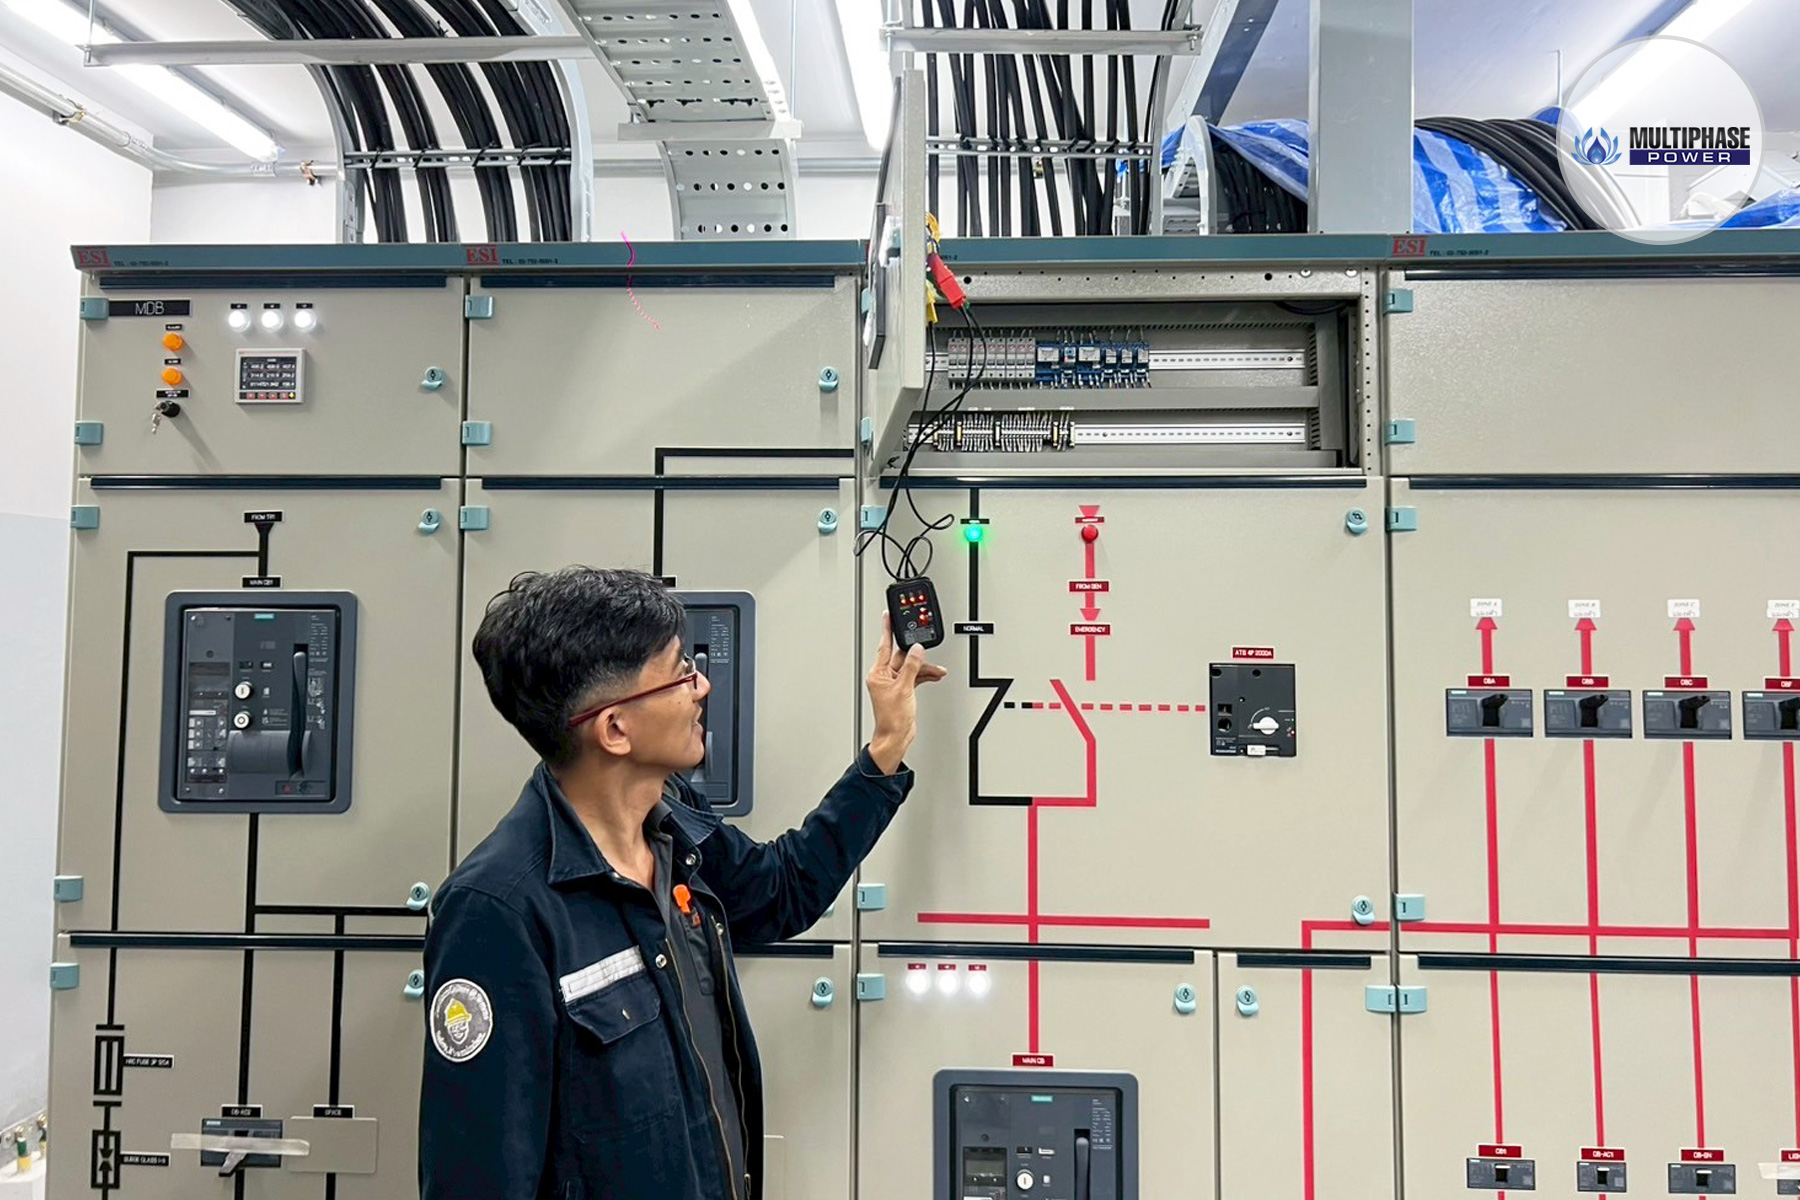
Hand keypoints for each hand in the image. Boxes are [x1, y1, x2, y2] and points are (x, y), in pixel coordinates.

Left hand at [865, 613, 948, 773]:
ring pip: (911, 667)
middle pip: (901, 656)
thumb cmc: (892, 718)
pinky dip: (925, 675)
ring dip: (924, 667)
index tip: (888, 615)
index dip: (887, 629)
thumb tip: (916, 650)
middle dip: (916, 654)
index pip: (883, 646)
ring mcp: (894, 684)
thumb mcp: (904, 688)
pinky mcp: (903, 690)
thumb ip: (911, 666)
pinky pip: (915, 677)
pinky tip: (935, 675)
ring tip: (937, 670)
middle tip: (924, 644)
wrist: (896, 737)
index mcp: (878, 674)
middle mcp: (884, 677)